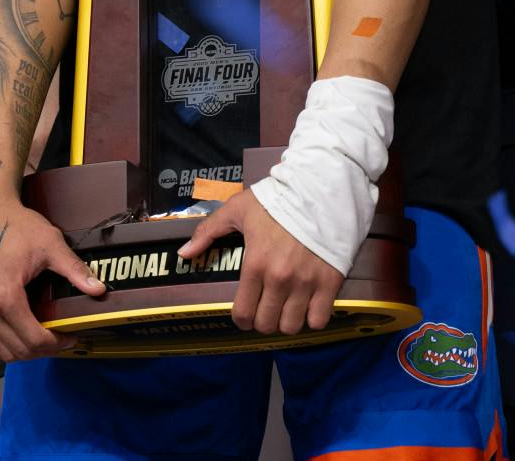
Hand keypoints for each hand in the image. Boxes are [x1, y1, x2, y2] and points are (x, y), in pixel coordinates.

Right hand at [0, 192, 103, 360]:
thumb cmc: (16, 226)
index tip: (73, 335)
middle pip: (19, 351)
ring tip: (46, 338)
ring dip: (25, 352)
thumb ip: (74, 269)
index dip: (58, 344)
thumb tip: (99, 290)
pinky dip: (7, 346)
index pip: (34, 339)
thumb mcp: (50, 244)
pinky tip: (24, 333)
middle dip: (45, 350)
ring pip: (2, 352)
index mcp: (6, 297)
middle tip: (63, 338)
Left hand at [178, 189, 343, 336]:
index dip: (242, 319)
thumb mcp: (238, 209)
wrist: (319, 189)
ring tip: (287, 308)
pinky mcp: (330, 282)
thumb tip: (184, 253)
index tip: (246, 314)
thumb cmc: (277, 199)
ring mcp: (307, 283)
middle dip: (263, 321)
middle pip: (266, 324)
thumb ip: (209, 231)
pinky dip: (312, 318)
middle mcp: (280, 279)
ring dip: (286, 321)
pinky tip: (308, 305)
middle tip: (266, 308)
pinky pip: (319, 320)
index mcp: (255, 264)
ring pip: (292, 326)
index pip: (243, 313)